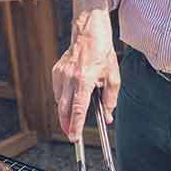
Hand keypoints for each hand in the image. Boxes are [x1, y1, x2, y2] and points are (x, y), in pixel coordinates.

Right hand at [52, 0, 119, 141]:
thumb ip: (110, 99)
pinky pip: (58, 92)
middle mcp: (70, 78)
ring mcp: (61, 74)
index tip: (74, 138)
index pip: (78, 109)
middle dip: (67, 124)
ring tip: (73, 119)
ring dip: (66, 112)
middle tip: (71, 135)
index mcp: (85, 80)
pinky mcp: (56, 71)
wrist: (88, 32)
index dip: (76, 125)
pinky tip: (71, 100)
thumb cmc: (102, 53)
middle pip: (65, 109)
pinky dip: (64, 99)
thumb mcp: (113, 77)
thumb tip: (108, 116)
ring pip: (60, 101)